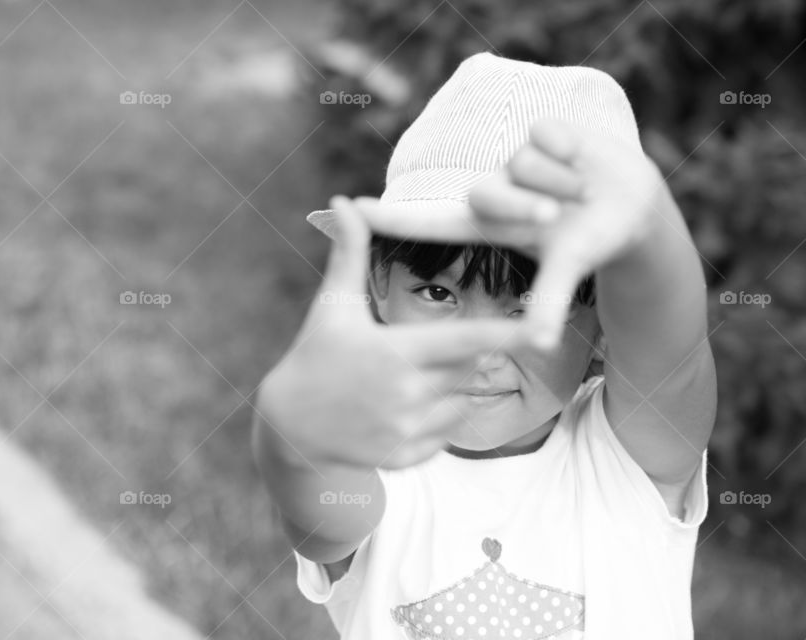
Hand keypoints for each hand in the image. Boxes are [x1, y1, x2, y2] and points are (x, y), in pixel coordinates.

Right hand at [257, 196, 534, 469]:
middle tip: (418, 351)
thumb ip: (349, 253)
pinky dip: (434, 421)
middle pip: (467, 369)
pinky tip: (398, 411)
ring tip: (405, 381)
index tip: (544, 328)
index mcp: (395, 353)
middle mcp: (406, 394)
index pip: (467, 341)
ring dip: (448, 389)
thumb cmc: (314, 355)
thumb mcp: (332, 305)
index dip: (508, 334)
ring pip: (460, 402)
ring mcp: (405, 430)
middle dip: (454, 356)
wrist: (289, 426)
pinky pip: (444, 435)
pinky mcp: (404, 457)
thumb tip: (343, 201)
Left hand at [354, 118, 665, 347]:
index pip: (429, 220)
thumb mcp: (569, 269)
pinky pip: (548, 135)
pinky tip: (584, 160)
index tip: (347, 208)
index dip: (390, 216)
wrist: (633, 204)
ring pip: (524, 163)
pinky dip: (573, 151)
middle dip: (529, 207)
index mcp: (488, 223)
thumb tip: (540, 345)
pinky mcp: (540, 130)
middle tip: (558, 216)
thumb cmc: (591, 240)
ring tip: (581, 193)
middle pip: (490, 193)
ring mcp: (516, 160)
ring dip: (562, 182)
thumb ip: (551, 303)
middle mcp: (496, 189)